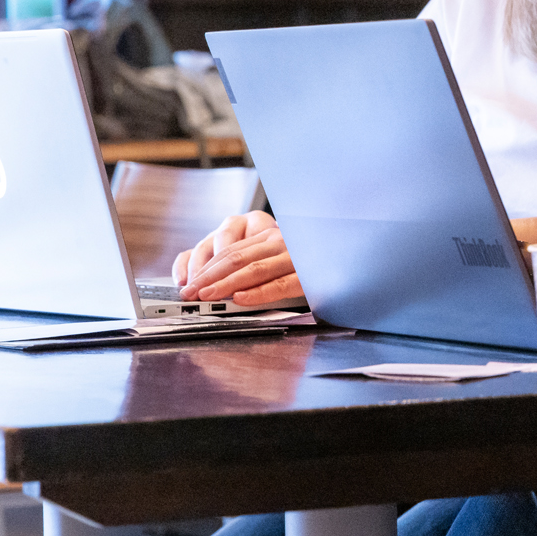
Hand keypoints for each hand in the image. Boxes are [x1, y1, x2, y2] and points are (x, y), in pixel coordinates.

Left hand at [172, 210, 304, 304]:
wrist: (350, 258)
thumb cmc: (309, 264)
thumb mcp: (277, 257)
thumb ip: (254, 263)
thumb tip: (215, 283)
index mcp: (269, 236)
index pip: (230, 250)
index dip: (205, 266)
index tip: (187, 282)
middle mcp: (280, 241)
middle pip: (236, 258)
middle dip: (208, 277)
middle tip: (188, 293)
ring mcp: (295, 256)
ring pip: (254, 269)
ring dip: (225, 284)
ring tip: (205, 296)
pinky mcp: (310, 276)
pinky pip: (280, 285)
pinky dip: (259, 292)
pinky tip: (240, 299)